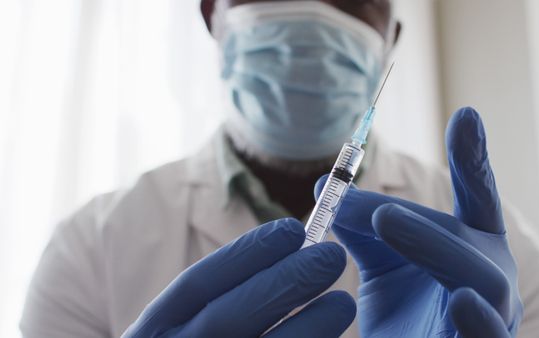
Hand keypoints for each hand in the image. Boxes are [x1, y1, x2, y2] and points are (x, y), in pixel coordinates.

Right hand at [123, 218, 355, 337]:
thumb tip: (277, 255)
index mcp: (154, 332)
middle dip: (286, 281)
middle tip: (332, 256)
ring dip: (308, 327)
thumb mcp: (181, 330)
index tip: (292, 230)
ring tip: (343, 302)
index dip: (248, 253)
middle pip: (231, 315)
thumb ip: (208, 304)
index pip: (197, 284)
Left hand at [318, 107, 522, 336]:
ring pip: (481, 280)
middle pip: (467, 238)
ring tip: (387, 222)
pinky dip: (478, 321)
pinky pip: (486, 335)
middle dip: (423, 221)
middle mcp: (491, 276)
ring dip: (433, 249)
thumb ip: (359, 223)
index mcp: (473, 246)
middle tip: (377, 209)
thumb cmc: (404, 312)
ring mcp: (493, 316)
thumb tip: (322, 184)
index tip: (465, 113)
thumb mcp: (381, 261)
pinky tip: (461, 302)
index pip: (477, 198)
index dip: (473, 159)